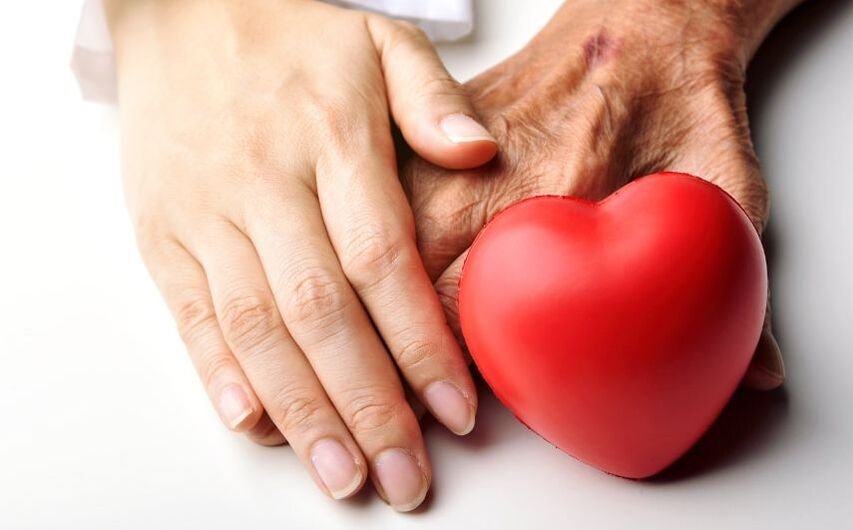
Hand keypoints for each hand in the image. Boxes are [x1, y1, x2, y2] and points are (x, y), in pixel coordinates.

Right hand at [107, 0, 496, 509]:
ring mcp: (207, 212)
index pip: (383, 261)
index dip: (421, 343)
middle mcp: (267, 185)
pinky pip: (190, 313)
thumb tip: (478, 151)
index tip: (455, 410)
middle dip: (368, 405)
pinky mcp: (162, 232)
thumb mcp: (378, 40)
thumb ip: (432, 97)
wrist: (179, 10)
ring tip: (342, 474)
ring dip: (302, 410)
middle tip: (404, 476)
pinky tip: (254, 423)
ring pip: (258, 327)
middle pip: (323, 313)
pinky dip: (219, 373)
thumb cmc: (290, 35)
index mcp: (331, 140)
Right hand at [402, 0, 801, 389]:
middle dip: (410, 345)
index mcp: (560, 189)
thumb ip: (734, 293)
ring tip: (393, 337)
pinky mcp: (434, 130)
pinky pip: (390, 205)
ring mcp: (450, 146)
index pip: (475, 304)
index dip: (463, 367)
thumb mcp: (728, 190)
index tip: (469, 398)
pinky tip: (388, 271)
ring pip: (386, 246)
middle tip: (429, 382)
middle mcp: (490, 169)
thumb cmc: (682, 100)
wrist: (649, 18)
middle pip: (411, 281)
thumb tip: (757, 376)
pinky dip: (384, 247)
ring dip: (386, 299)